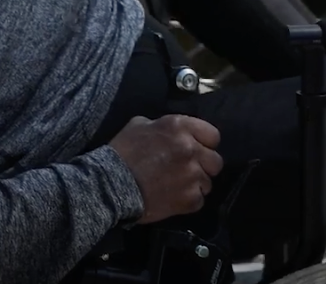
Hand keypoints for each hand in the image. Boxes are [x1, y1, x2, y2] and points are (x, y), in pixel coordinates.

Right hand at [107, 114, 222, 223]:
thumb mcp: (139, 125)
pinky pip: (199, 201)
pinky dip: (188, 201)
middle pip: (215, 161)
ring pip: (208, 182)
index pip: (213, 135)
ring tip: (177, 186)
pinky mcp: (190, 199)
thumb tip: (172, 132)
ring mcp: (192, 175)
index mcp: (180, 127)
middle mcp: (191, 149)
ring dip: (196, 185)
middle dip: (203, 166)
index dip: (205, 143)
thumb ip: (162, 126)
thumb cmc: (122, 152)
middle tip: (187, 170)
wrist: (110, 184)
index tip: (196, 149)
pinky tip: (172, 198)